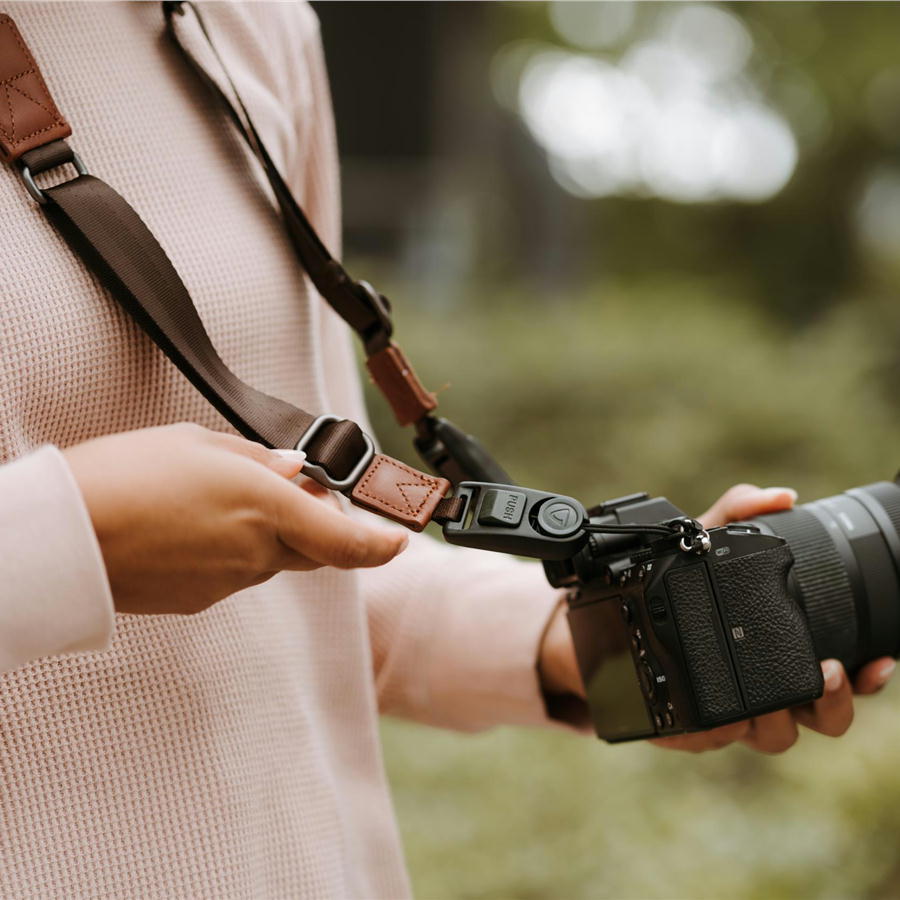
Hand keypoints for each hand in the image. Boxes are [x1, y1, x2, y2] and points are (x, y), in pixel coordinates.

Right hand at [63, 423, 406, 614]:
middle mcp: (256, 551)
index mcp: (265, 505)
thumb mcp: (198, 445)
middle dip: (316, 524)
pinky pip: (234, 574)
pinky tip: (186, 528)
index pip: (345, 538)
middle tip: (292, 491)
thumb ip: (258, 461)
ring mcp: (228, 583)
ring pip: (271, 560)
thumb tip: (294, 473)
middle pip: (312, 548)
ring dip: (264, 534)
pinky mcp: (199, 601)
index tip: (400, 539)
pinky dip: (228, 552)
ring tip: (209, 500)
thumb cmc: (124, 475)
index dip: (380, 543)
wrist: (61, 536)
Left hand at [537, 483, 894, 751]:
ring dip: (778, 721)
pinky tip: (714, 717)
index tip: (875, 662)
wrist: (617, 617)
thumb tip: (779, 496)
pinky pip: (710, 740)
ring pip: (775, 737)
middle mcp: (767, 687)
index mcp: (781, 652)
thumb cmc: (675, 584)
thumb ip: (737, 513)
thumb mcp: (702, 542)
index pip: (842, 672)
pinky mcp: (690, 725)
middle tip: (827, 674)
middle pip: (823, 716)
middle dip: (833, 703)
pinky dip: (714, 732)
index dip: (867, 676)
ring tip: (769, 700)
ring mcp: (732, 711)